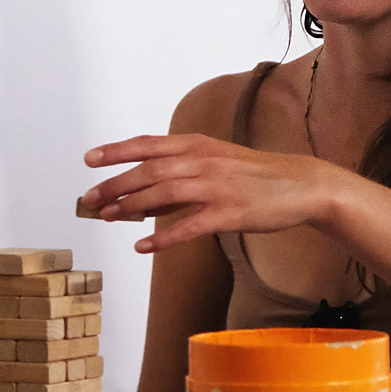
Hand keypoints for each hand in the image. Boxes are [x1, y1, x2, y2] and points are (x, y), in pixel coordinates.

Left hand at [81, 134, 338, 252]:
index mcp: (198, 145)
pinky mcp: (230, 213)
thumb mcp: (215, 163)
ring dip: (131, 206)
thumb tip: (140, 198)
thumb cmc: (254, 176)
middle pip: (150, 170)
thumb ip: (179, 176)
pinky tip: (143, 246)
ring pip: (164, 193)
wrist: (302, 184)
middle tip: (88, 198)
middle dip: (115, 183)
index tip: (89, 159)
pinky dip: (163, 236)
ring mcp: (217, 186)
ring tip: (107, 217)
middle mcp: (204, 161)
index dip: (117, 151)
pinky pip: (189, 226)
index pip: (149, 145)